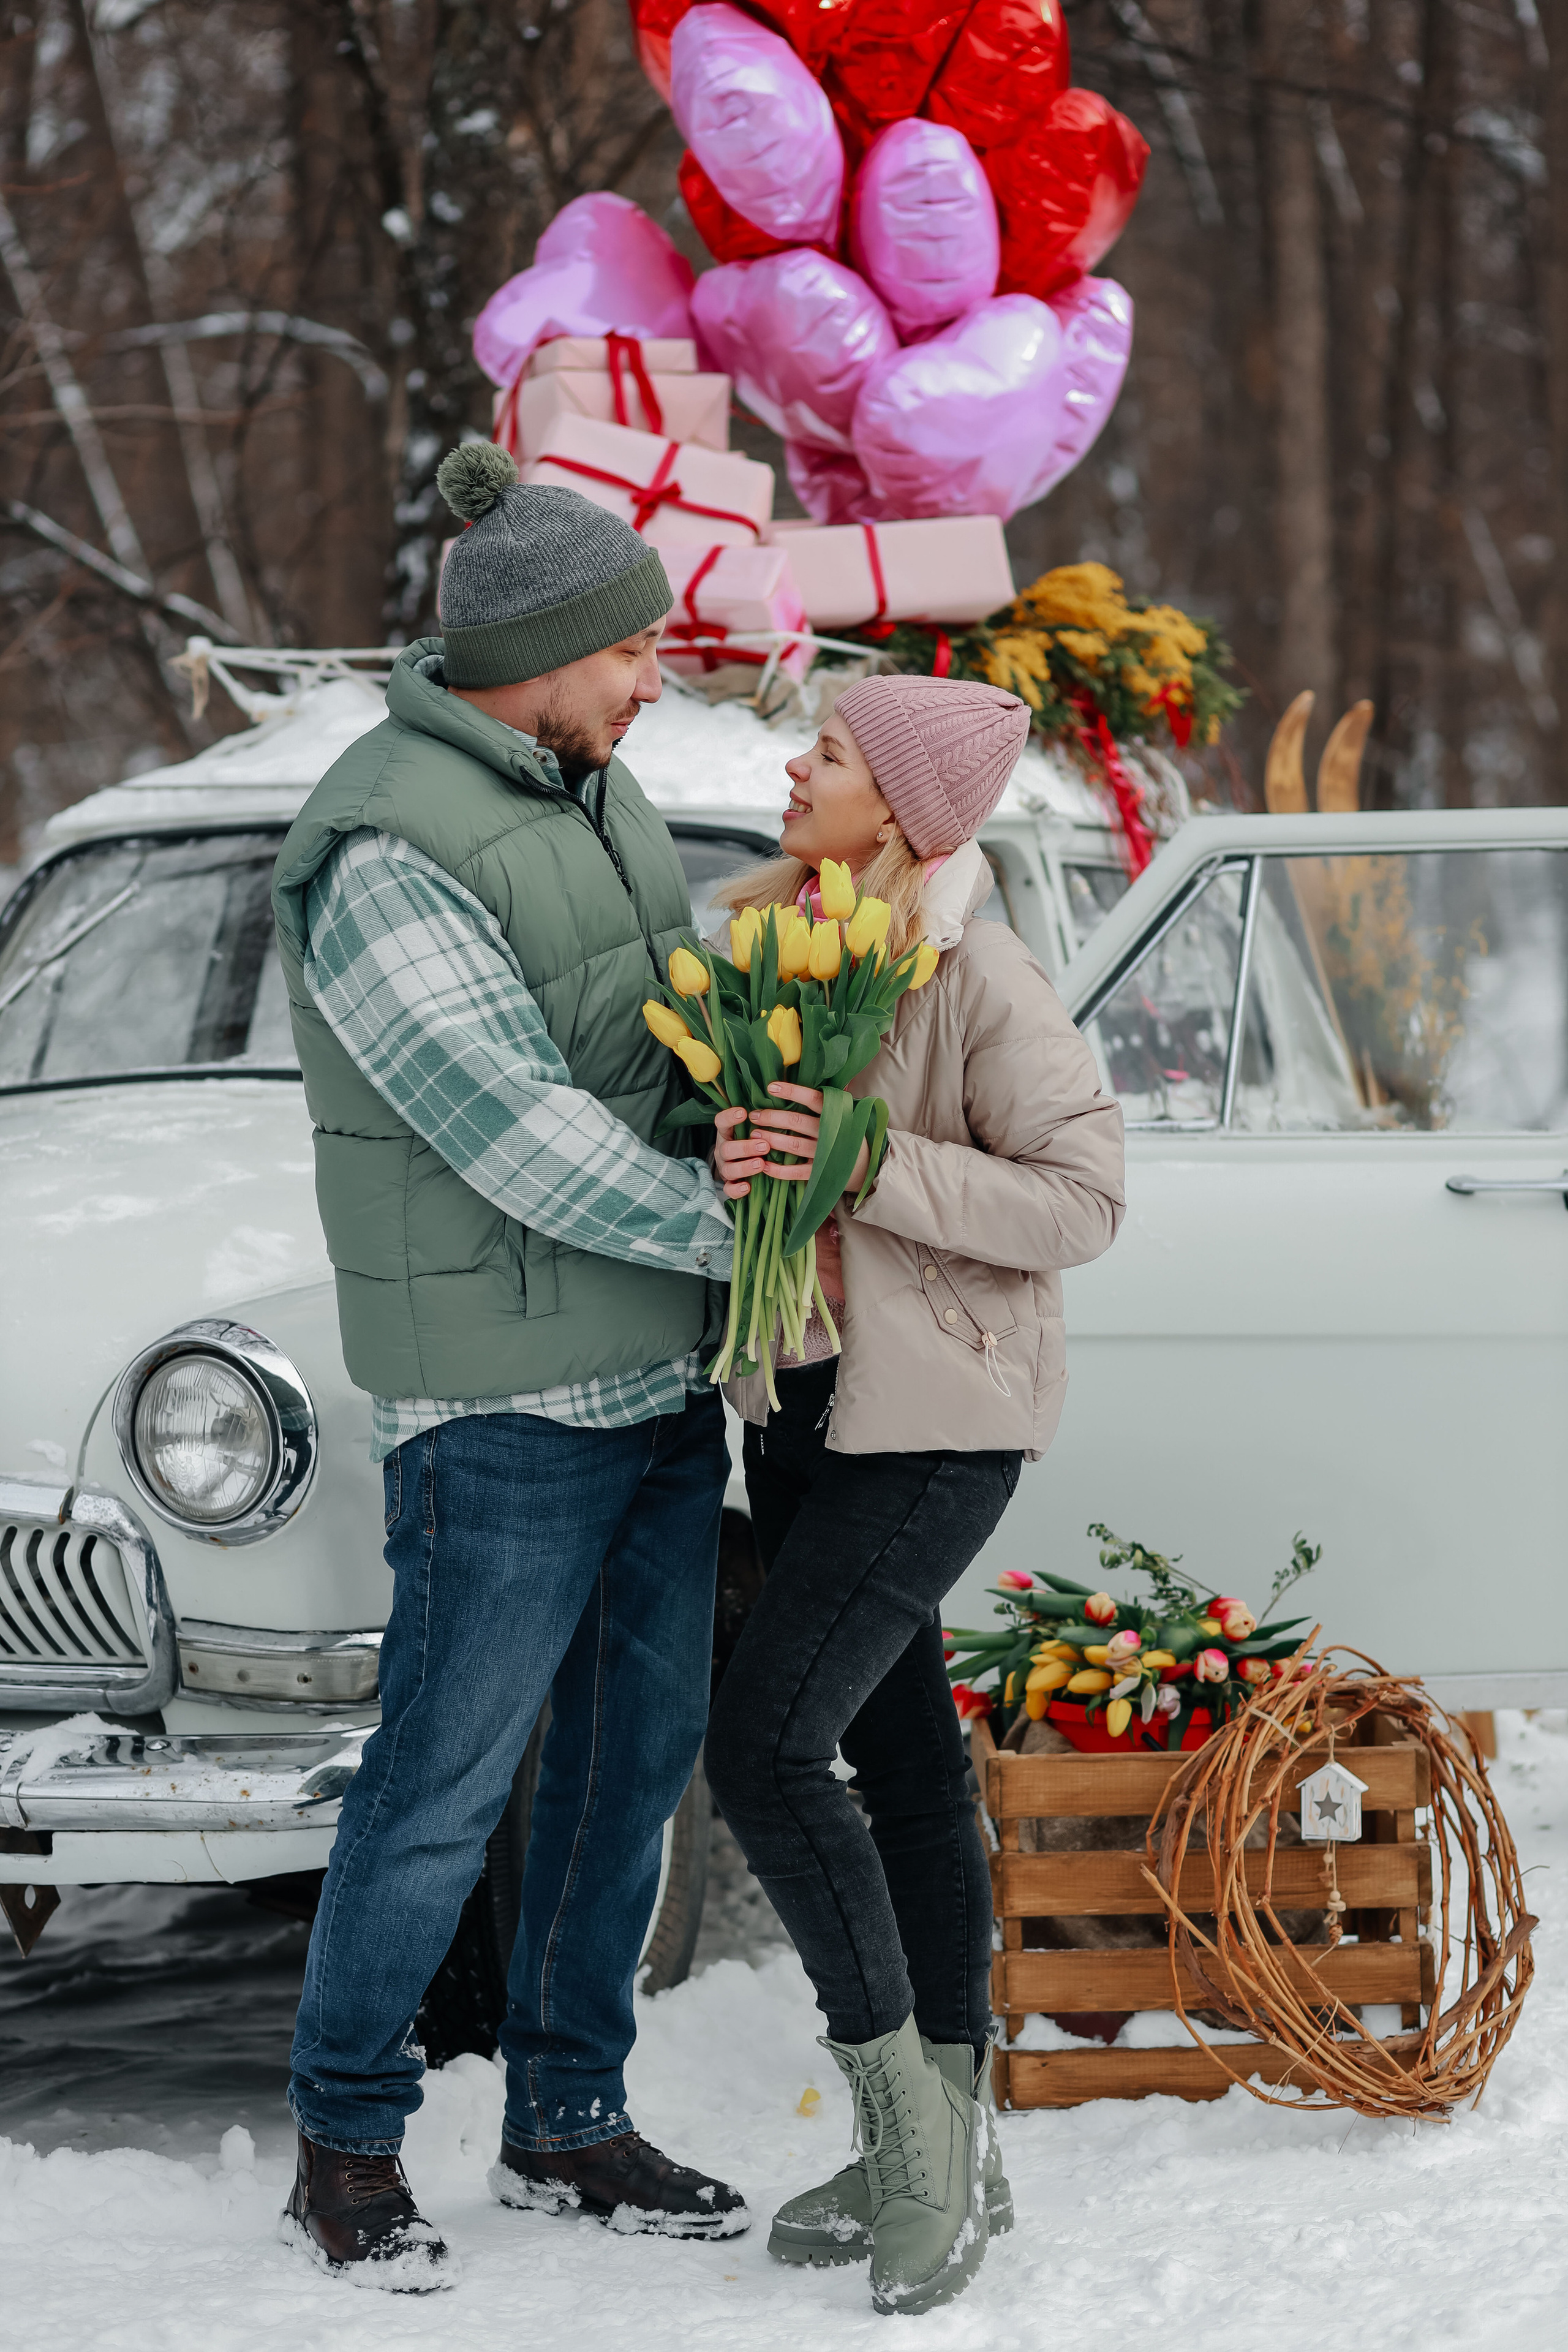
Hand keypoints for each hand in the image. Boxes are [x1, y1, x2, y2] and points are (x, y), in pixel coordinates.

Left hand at [712, 1083, 869, 1200]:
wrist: (869, 1166)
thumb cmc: (849, 1133)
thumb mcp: (846, 1112)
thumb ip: (828, 1099)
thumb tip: (810, 1073)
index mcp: (837, 1113)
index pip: (813, 1099)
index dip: (792, 1092)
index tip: (771, 1087)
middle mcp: (831, 1132)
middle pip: (797, 1122)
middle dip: (773, 1117)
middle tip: (754, 1115)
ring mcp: (826, 1154)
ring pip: (794, 1145)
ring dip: (772, 1140)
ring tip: (754, 1135)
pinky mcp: (821, 1173)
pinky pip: (797, 1172)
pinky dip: (779, 1170)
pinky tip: (764, 1165)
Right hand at [713, 1085, 820, 1198]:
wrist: (739, 1165)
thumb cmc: (753, 1138)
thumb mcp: (755, 1125)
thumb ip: (761, 1113)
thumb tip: (778, 1090)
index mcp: (728, 1131)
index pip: (721, 1121)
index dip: (729, 1117)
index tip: (743, 1112)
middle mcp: (724, 1148)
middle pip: (727, 1147)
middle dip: (745, 1146)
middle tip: (763, 1144)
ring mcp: (726, 1167)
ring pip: (728, 1168)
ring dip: (744, 1166)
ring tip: (761, 1164)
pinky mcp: (731, 1184)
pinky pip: (729, 1189)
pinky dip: (737, 1189)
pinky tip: (748, 1187)